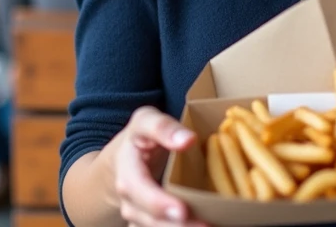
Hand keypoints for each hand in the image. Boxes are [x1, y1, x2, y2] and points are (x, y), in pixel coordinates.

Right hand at [108, 107, 207, 226]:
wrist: (126, 157)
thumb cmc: (142, 137)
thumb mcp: (147, 120)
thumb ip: (164, 127)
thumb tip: (188, 140)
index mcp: (126, 168)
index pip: (138, 187)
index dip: (157, 202)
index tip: (182, 211)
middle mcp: (127, 196)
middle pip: (145, 216)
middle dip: (173, 224)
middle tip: (204, 225)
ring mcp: (134, 212)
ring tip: (210, 226)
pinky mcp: (144, 221)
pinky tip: (204, 224)